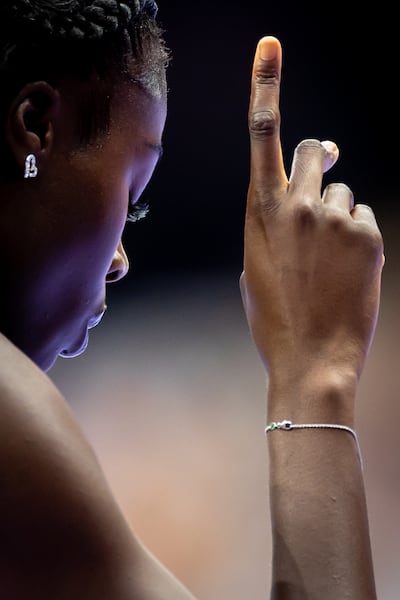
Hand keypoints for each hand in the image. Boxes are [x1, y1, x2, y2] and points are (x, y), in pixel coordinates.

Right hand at [240, 36, 383, 394]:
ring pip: (342, 190)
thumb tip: (299, 201)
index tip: (270, 48)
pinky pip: (362, 217)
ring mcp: (334, 218)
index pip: (262, 134)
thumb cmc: (275, 317)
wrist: (312, 357)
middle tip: (323, 163)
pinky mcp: (366, 234)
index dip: (266, 85)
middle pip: (311, 149)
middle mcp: (296, 205)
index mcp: (259, 212)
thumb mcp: (255, 265)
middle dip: (316, 157)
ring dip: (337, 213)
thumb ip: (270, 224)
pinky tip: (347, 270)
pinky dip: (357, 236)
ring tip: (329, 258)